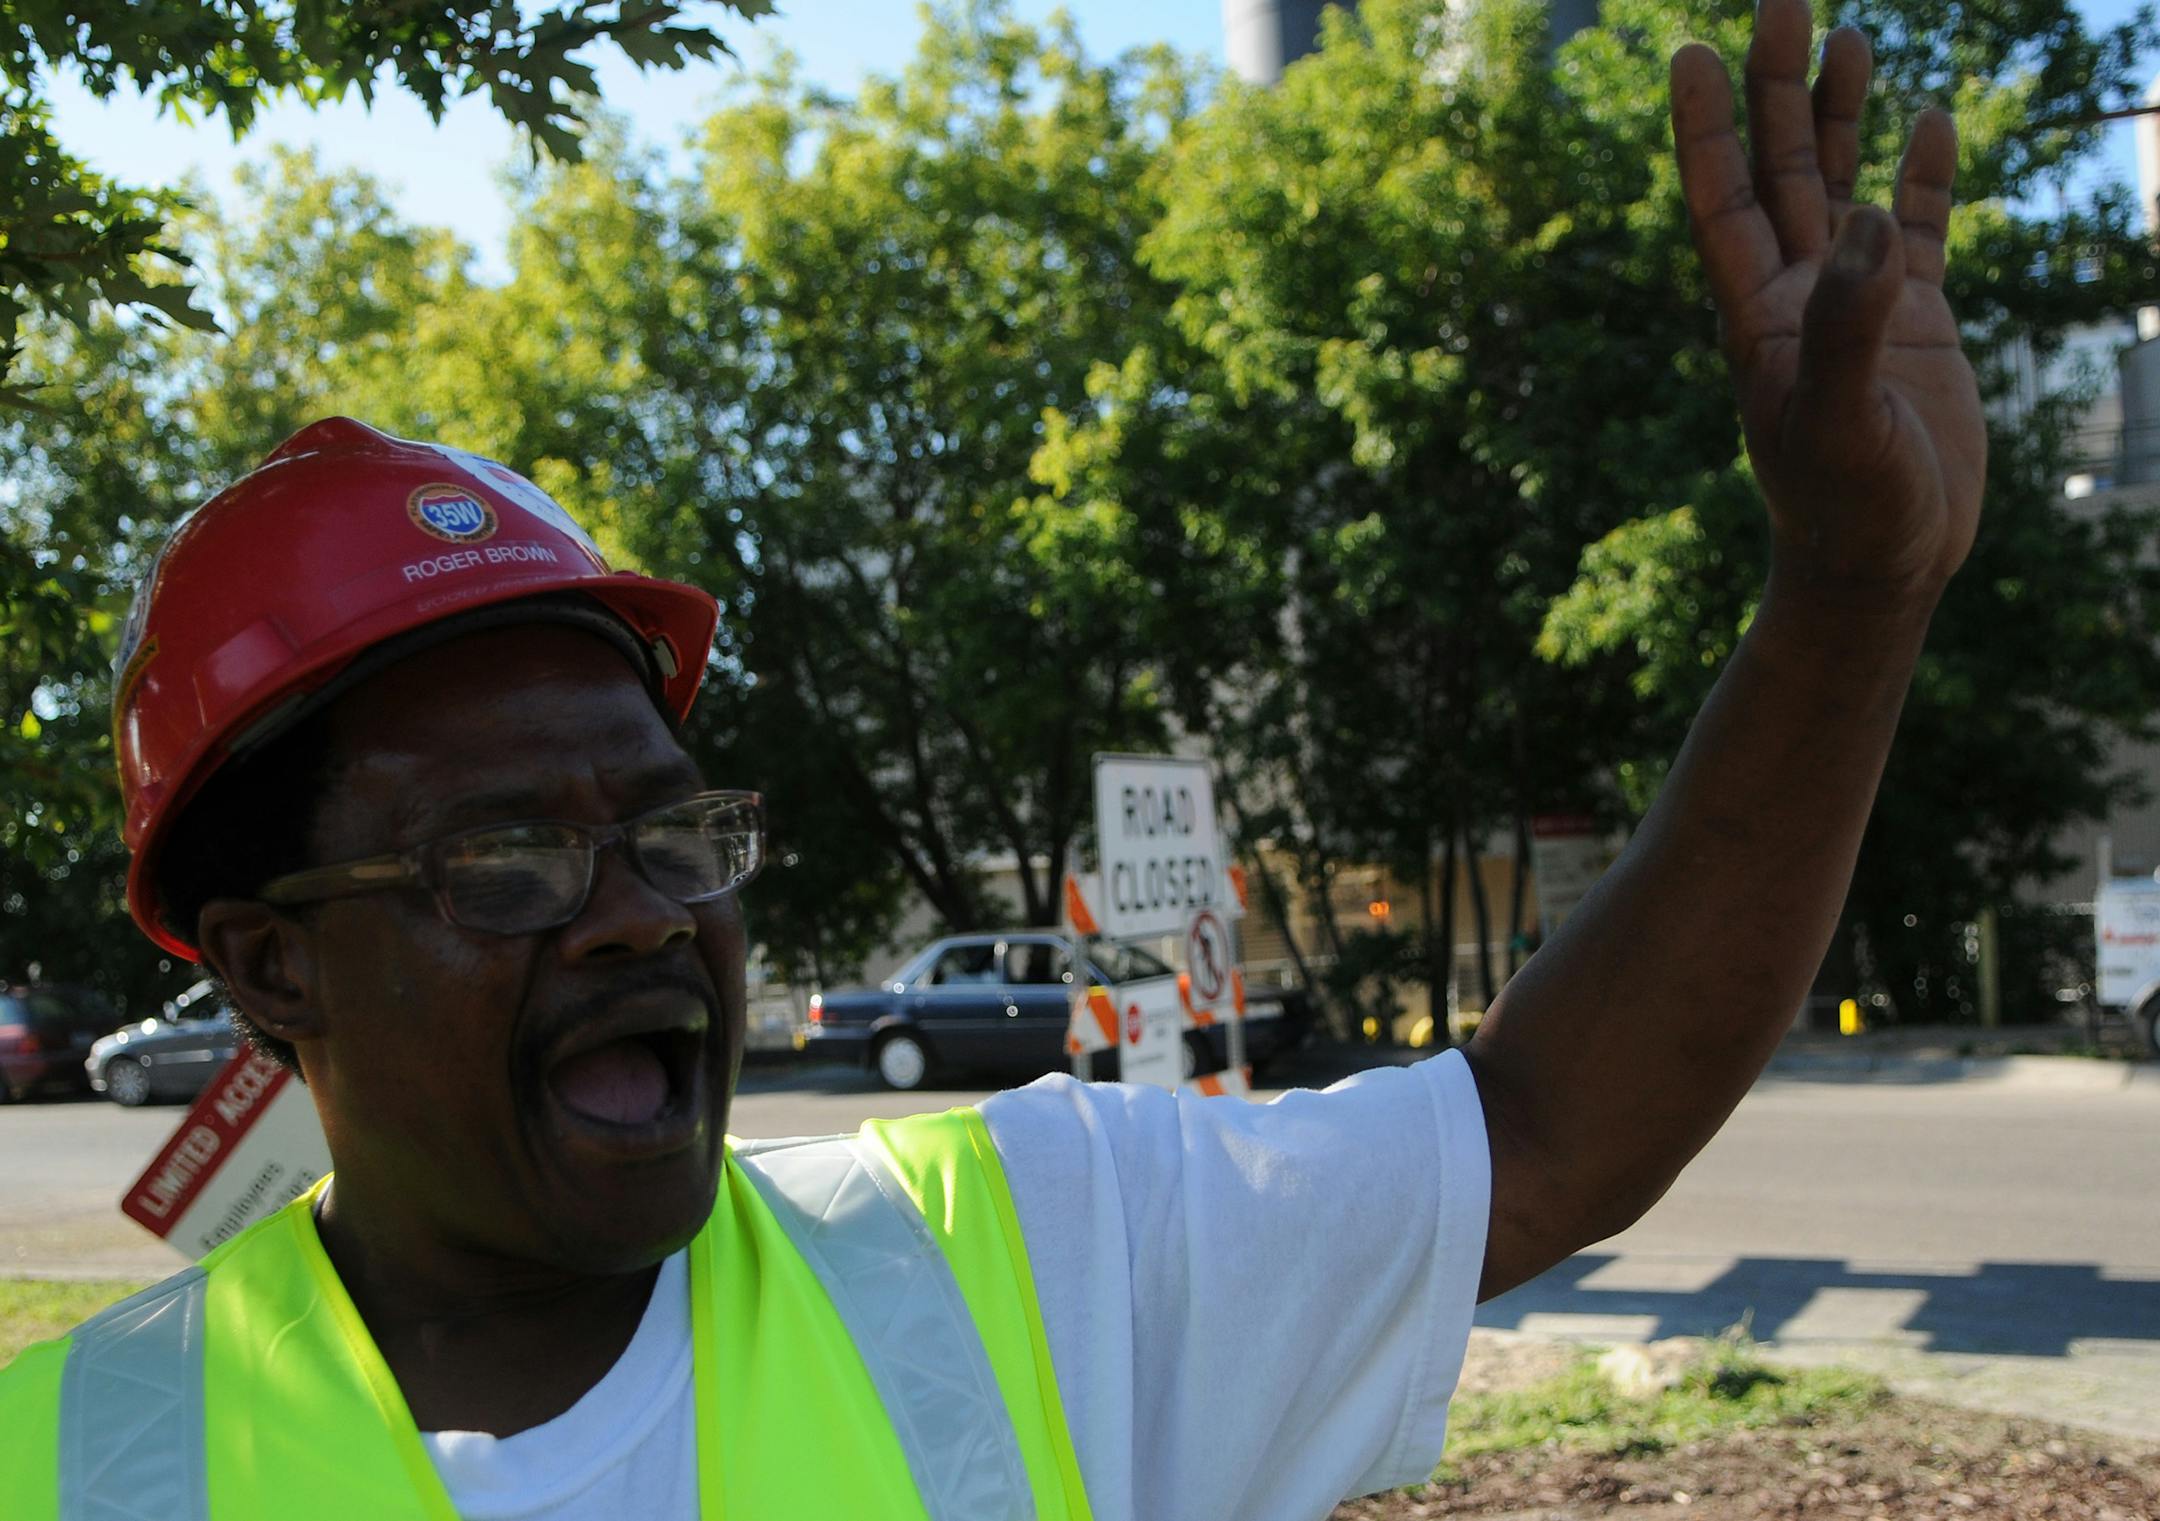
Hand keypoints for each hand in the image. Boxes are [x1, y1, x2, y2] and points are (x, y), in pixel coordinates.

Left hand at [1671, 0, 1984, 603]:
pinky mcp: (1917, 325)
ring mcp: (1856, 306)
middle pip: (1778, 171)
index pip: (1719, 200)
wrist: (1883, 567)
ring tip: (1851, 35)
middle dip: (1779, 88)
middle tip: (1787, 0)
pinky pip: (1920, 231)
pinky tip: (1925, 120)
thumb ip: (1849, 327)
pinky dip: (1923, 177)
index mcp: (1757, 316)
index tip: (1691, 50)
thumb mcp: (1838, 424)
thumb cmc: (1845, 511)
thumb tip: (1872, 222)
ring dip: (1840, 116)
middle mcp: (1798, 297)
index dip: (1705, 127)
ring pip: (1841, 187)